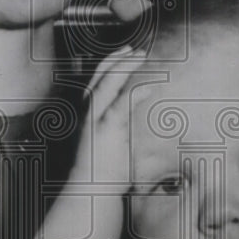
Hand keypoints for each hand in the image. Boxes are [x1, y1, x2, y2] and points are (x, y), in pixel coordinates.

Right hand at [75, 46, 144, 189]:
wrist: (90, 188)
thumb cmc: (101, 168)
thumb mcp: (109, 139)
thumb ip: (118, 121)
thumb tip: (132, 109)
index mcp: (88, 112)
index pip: (97, 79)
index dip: (111, 62)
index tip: (126, 52)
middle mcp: (88, 111)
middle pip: (100, 75)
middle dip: (118, 58)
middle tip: (135, 49)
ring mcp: (96, 119)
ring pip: (108, 83)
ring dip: (125, 67)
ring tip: (141, 57)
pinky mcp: (107, 129)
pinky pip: (121, 105)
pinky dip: (135, 93)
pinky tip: (150, 87)